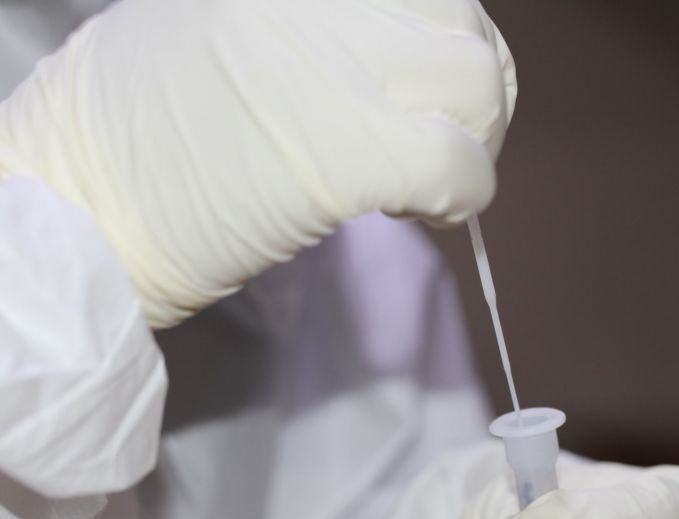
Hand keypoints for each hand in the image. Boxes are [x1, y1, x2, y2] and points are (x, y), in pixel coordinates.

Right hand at [0, 0, 516, 327]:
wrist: (77, 204)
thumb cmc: (128, 134)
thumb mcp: (212, 32)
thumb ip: (304, 33)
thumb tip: (379, 60)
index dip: (442, 37)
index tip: (424, 88)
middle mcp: (323, 5)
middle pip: (463, 22)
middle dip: (474, 90)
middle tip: (447, 139)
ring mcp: (339, 71)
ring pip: (478, 84)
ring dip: (476, 140)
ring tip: (435, 181)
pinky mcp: (350, 154)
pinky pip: (459, 166)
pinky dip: (464, 195)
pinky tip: (429, 215)